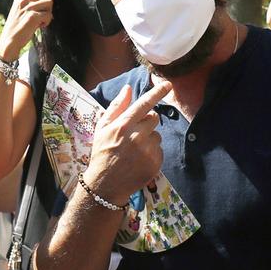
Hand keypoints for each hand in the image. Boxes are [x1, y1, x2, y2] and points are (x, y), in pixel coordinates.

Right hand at [0, 0, 52, 58]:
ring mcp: (28, 8)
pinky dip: (47, 22)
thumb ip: (30, 6)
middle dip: (47, 7)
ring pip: (49, 3)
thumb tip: (47, 3)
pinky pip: (49, 15)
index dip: (42, 3)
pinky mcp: (33, 16)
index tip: (37, 14)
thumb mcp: (20, 13)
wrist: (9, 43)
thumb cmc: (16, 30)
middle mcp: (24, 1)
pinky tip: (39, 27)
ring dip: (48, 13)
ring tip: (40, 22)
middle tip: (41, 17)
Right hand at [84, 78, 172, 205]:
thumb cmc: (102, 153)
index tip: (168, 85)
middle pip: (154, 118)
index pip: (144, 104)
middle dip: (146, 122)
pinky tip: (139, 159)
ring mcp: (147, 150)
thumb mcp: (102, 128)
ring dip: (149, 138)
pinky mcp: (155, 162)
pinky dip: (152, 152)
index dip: (157, 93)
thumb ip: (116, 107)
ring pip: (157, 134)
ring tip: (134, 149)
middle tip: (134, 132)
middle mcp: (137, 136)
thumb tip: (127, 89)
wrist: (106, 184)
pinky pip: (159, 149)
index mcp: (123, 125)